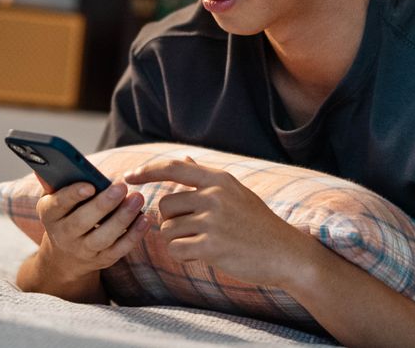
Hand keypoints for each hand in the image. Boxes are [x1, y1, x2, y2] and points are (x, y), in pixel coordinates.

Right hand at [33, 174, 150, 281]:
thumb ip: (58, 181)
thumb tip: (59, 163)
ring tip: (137, 199)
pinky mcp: (102, 260)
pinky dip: (133, 235)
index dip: (73, 195)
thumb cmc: (64, 213)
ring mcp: (83, 250)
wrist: (64, 255)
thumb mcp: (55, 198)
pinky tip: (144, 219)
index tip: (90, 185)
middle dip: (103, 204)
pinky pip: (119, 249)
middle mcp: (63, 235)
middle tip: (122, 187)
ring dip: (122, 218)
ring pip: (103, 237)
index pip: (59, 204)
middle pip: (82, 221)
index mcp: (49, 214)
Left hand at [124, 157, 311, 286]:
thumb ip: (206, 179)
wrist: (287, 254)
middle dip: (171, 221)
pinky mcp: (211, 246)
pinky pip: (176, 249)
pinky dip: (184, 255)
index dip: (147, 170)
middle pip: (165, 204)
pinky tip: (204, 255)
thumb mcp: (235, 193)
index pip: (173, 167)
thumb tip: (184, 159)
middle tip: (193, 231)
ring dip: (178, 240)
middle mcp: (214, 196)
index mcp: (219, 180)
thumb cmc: (258, 224)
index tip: (128, 176)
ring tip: (203, 244)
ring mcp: (213, 221)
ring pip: (168, 229)